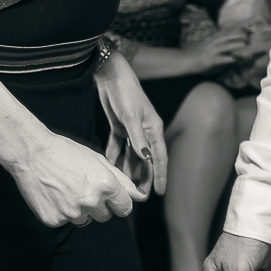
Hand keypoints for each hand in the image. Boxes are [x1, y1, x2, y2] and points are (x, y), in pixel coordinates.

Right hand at [7, 132, 138, 227]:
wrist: (31, 153)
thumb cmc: (66, 152)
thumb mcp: (98, 160)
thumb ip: (123, 181)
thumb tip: (141, 196)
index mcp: (106, 185)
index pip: (125, 208)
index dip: (118, 202)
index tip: (111, 197)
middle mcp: (91, 201)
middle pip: (105, 216)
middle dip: (99, 205)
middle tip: (83, 186)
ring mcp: (71, 213)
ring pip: (85, 220)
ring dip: (80, 210)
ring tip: (67, 189)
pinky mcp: (54, 220)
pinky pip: (66, 222)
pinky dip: (62, 212)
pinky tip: (55, 195)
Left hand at [95, 53, 167, 198]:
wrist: (110, 74)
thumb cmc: (125, 92)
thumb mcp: (131, 116)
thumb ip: (138, 138)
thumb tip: (147, 159)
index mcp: (153, 129)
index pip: (159, 157)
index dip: (159, 175)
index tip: (159, 192)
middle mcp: (144, 131)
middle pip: (145, 159)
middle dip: (143, 177)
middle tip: (138, 196)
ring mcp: (131, 129)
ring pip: (131, 154)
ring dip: (128, 168)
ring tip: (124, 185)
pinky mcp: (118, 125)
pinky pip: (118, 146)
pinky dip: (115, 156)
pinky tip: (111, 166)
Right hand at [183, 28, 246, 72]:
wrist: (182, 59)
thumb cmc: (192, 53)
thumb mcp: (203, 44)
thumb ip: (212, 42)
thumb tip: (222, 42)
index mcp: (210, 39)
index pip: (224, 32)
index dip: (234, 30)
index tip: (243, 29)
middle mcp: (211, 43)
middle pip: (226, 36)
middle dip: (237, 35)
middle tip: (247, 35)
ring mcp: (210, 51)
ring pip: (225, 46)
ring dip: (235, 44)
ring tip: (245, 44)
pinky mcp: (209, 60)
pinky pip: (220, 59)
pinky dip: (227, 58)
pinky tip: (234, 59)